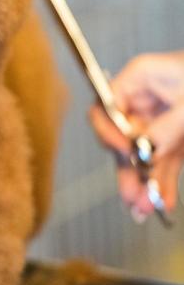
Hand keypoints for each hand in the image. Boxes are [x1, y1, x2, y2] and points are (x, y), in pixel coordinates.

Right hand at [89, 51, 183, 219]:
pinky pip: (164, 162)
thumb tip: (145, 148)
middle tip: (132, 193)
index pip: (107, 105)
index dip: (109, 130)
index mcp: (142, 77)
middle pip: (123, 137)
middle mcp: (147, 100)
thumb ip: (166, 126)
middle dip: (128, 168)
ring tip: (146, 206)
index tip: (122, 152)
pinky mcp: (177, 138)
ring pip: (144, 156)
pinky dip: (163, 182)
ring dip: (145, 183)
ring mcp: (161, 120)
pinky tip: (163, 198)